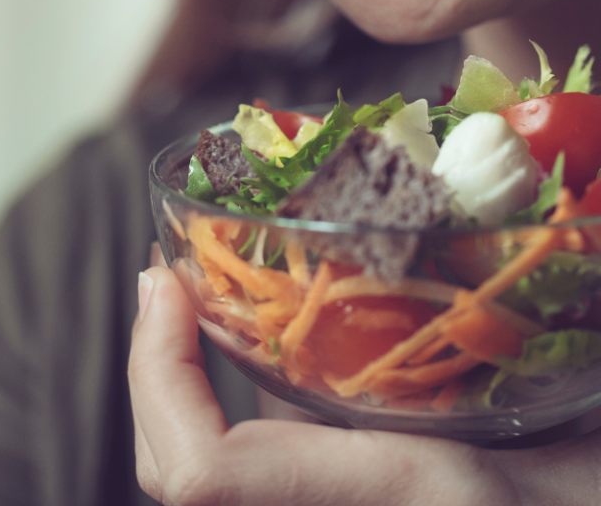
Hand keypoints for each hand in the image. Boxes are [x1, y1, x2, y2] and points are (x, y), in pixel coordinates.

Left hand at [129, 266, 600, 504]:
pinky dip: (230, 407)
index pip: (208, 481)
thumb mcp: (562, 398)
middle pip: (184, 477)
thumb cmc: (587, 483)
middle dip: (154, 373)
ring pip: (213, 475)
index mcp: (400, 497)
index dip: (158, 379)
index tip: (165, 282)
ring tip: (191, 300)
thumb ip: (506, 334)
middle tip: (166, 280)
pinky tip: (259, 342)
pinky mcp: (354, 499)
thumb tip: (471, 233)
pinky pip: (263, 465)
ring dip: (180, 385)